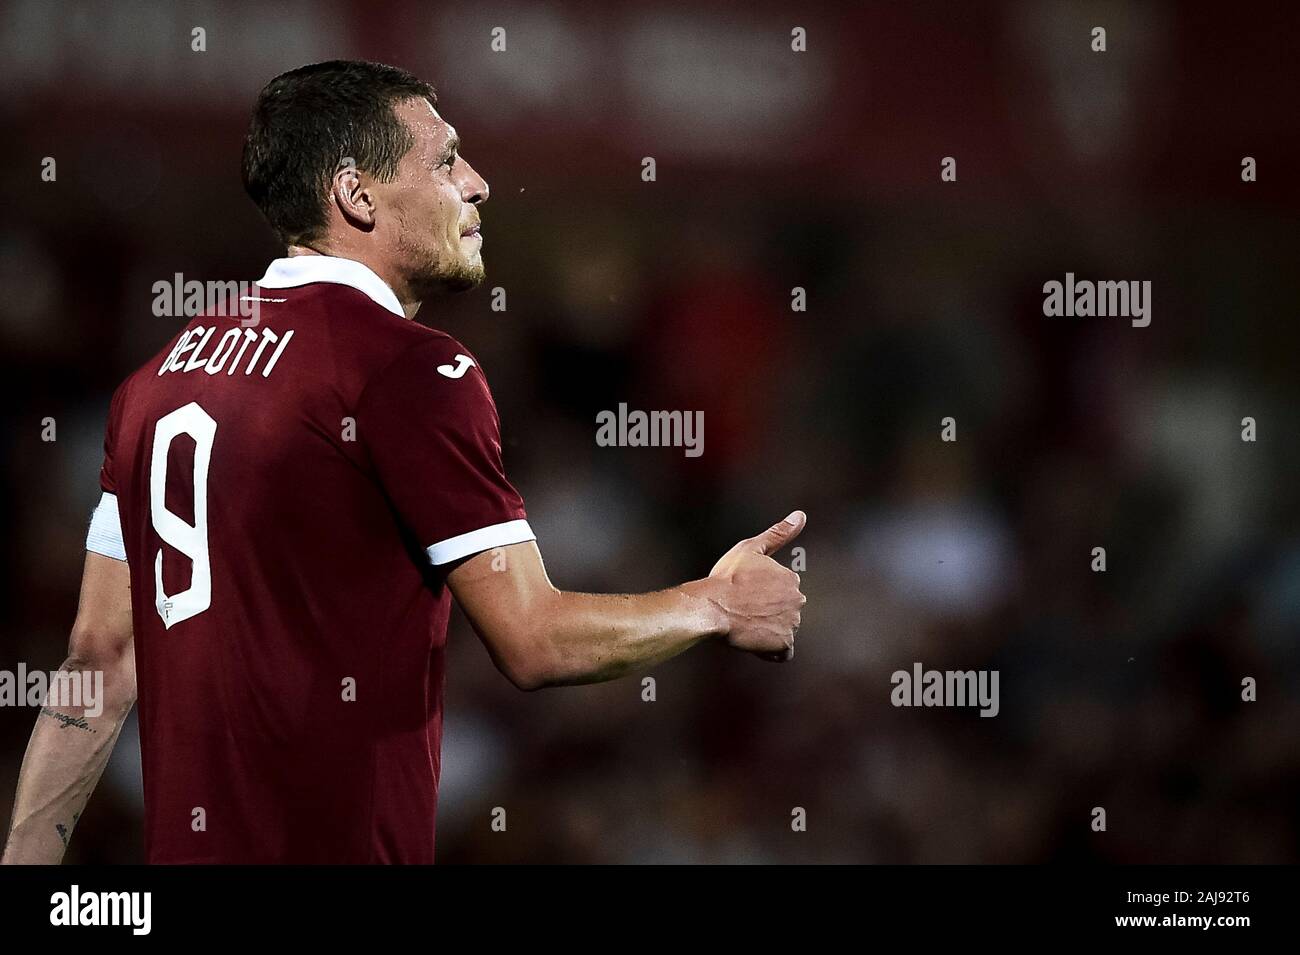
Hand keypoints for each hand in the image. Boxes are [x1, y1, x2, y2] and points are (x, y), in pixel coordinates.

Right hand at [708, 511, 806, 661]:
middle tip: (742, 611)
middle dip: (767, 614)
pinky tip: (754, 642)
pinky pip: (782, 652)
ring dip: (767, 630)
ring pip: (782, 630)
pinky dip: (771, 650)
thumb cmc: (727, 577)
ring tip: (744, 625)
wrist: (713, 607)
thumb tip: (801, 515)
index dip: (761, 595)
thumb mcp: (750, 548)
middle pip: (784, 612)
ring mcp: (792, 623)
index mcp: (791, 579)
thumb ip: (778, 533)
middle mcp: (798, 600)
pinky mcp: (784, 643)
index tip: (743, 594)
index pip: (781, 592)